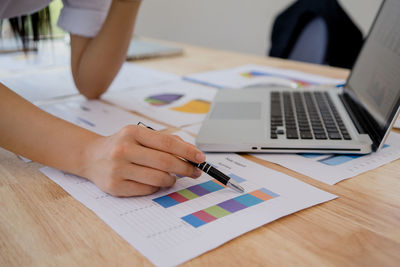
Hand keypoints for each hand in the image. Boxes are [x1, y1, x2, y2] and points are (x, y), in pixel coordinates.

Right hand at [80, 125, 204, 196]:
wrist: (92, 156)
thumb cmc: (122, 145)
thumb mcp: (140, 135)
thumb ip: (165, 141)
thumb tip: (191, 152)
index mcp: (132, 133)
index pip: (167, 143)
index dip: (188, 151)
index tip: (201, 158)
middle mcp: (123, 149)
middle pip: (165, 162)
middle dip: (185, 168)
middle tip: (194, 172)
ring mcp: (118, 169)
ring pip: (158, 178)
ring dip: (171, 179)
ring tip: (172, 177)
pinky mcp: (115, 187)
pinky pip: (147, 189)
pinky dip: (157, 186)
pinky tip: (155, 181)